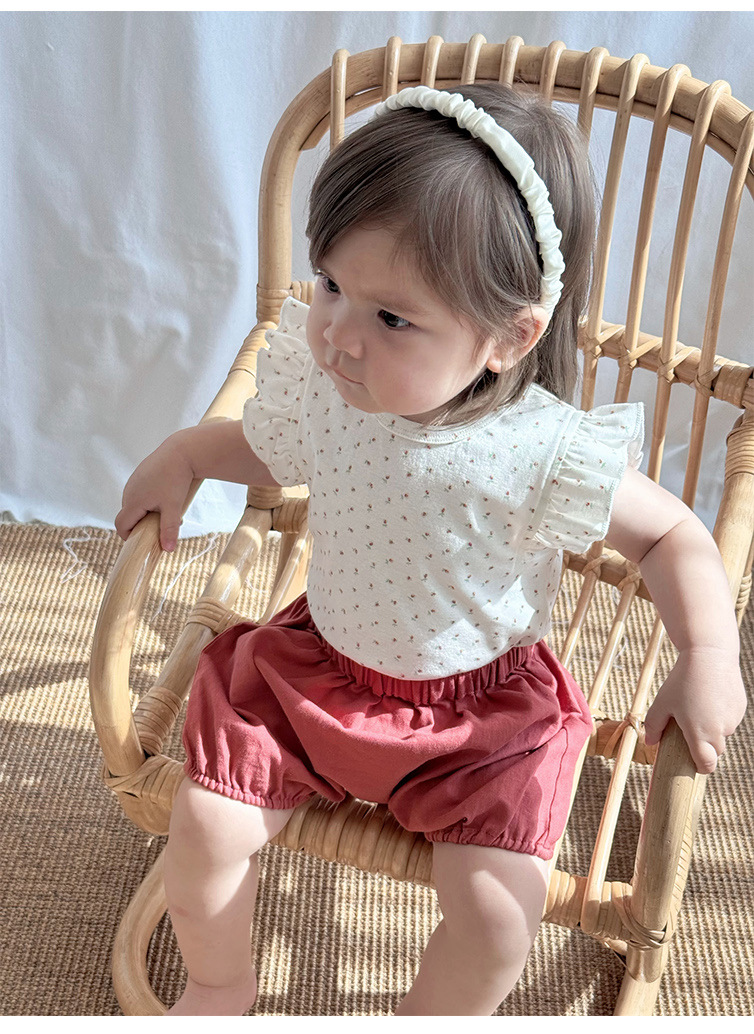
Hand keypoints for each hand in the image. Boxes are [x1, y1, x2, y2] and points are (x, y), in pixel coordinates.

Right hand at [115, 433, 193, 552]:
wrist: (181, 451)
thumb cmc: (176, 479)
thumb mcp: (173, 507)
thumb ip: (169, 529)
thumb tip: (168, 550)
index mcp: (132, 501)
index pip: (121, 525)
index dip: (129, 536)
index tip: (144, 541)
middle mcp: (129, 491)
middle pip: (128, 516)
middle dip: (143, 525)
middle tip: (164, 526)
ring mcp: (134, 481)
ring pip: (136, 504)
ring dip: (148, 512)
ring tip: (169, 510)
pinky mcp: (141, 474)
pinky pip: (141, 493)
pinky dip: (150, 500)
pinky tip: (167, 496)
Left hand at [644, 646, 746, 773]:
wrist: (709, 655)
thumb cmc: (682, 681)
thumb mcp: (662, 702)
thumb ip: (654, 725)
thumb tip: (650, 742)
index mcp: (699, 734)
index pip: (706, 764)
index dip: (700, 766)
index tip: (692, 762)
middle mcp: (720, 730)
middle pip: (715, 751)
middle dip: (704, 746)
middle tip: (689, 728)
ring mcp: (732, 719)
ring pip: (723, 733)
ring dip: (713, 728)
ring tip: (698, 706)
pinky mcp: (740, 708)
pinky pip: (730, 719)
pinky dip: (721, 715)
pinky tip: (710, 697)